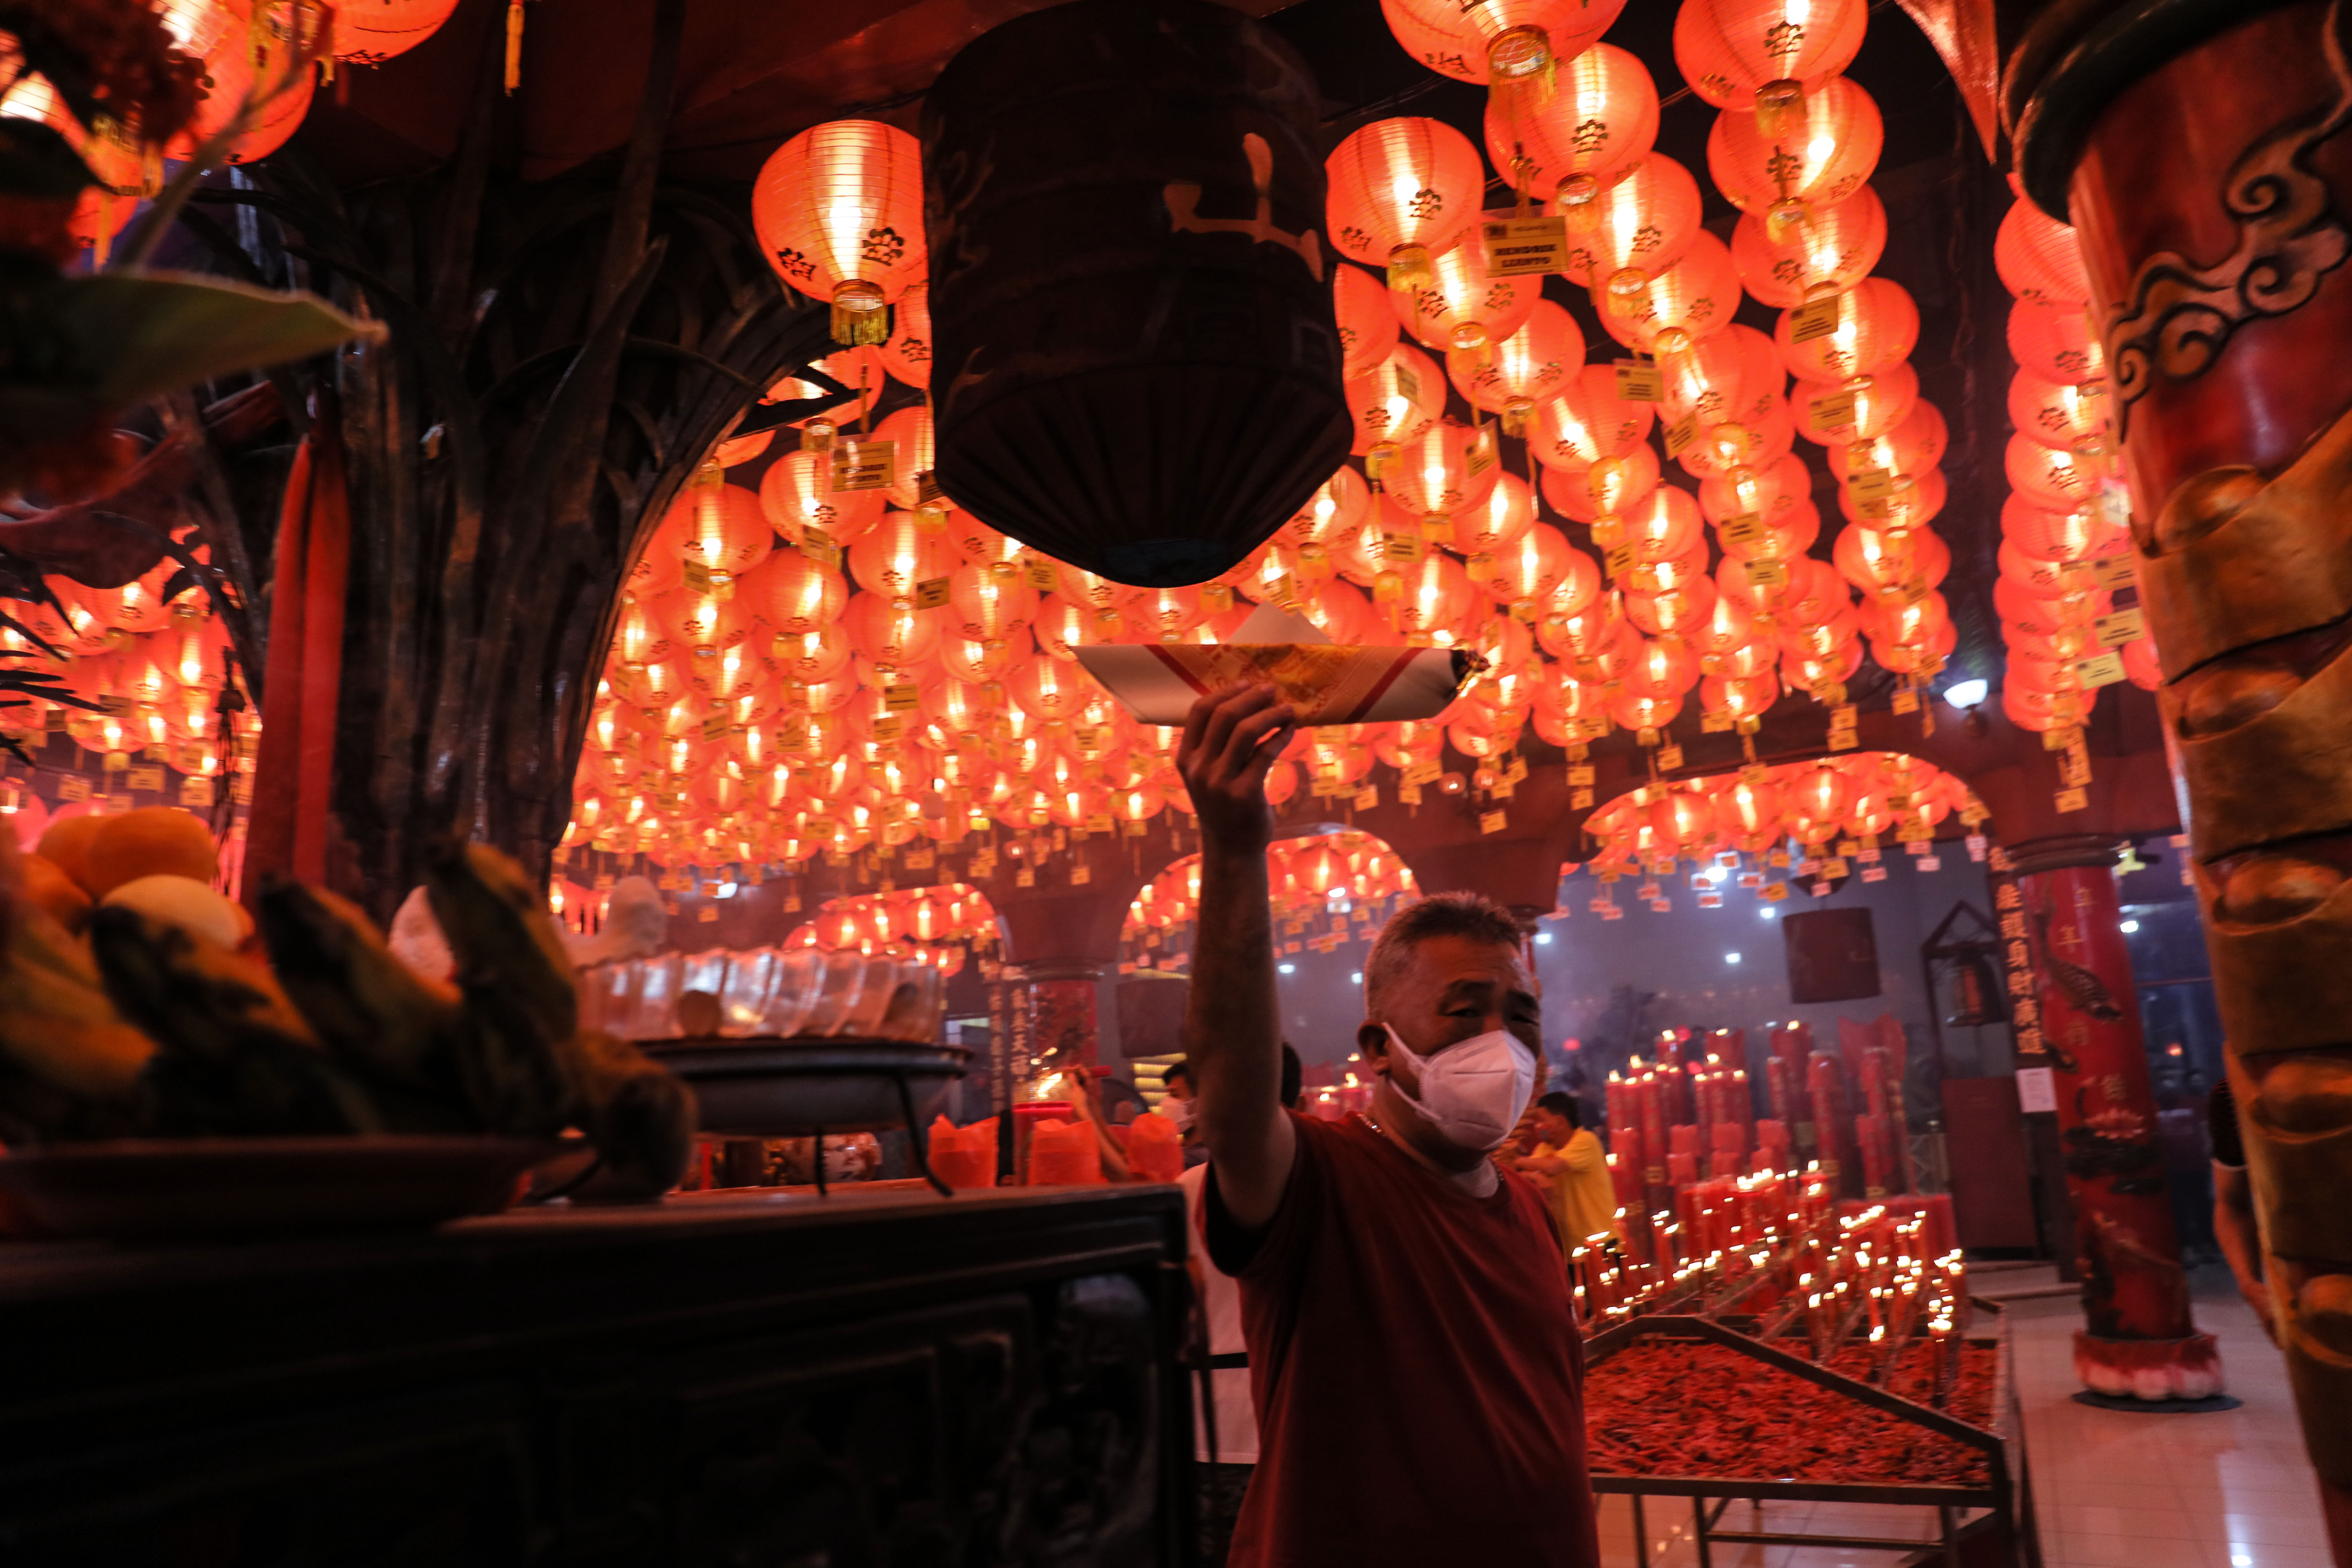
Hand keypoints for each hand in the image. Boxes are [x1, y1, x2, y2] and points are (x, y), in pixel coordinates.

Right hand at [1177, 684, 1295, 854]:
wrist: (1232, 847)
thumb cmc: (1224, 804)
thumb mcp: (1208, 774)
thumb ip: (1215, 745)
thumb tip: (1245, 702)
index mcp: (1186, 758)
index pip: (1199, 711)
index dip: (1224, 692)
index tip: (1246, 683)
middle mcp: (1199, 768)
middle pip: (1224, 716)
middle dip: (1251, 697)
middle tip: (1272, 690)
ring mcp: (1220, 782)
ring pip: (1246, 731)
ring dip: (1271, 714)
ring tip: (1288, 709)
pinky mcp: (1244, 793)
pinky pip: (1266, 754)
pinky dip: (1281, 737)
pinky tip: (1291, 731)